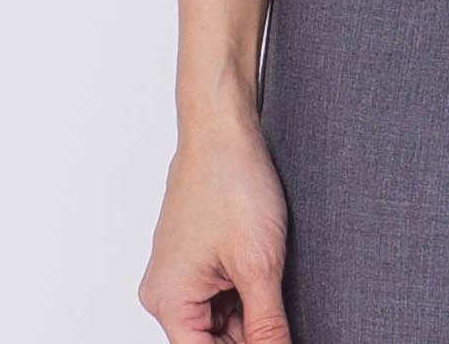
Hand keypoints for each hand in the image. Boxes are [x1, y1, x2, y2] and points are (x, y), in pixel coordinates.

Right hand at [138, 109, 291, 341]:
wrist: (223, 126)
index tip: (279, 340)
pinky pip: (219, 290)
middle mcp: (165, 291)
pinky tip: (269, 274)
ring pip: (219, 317)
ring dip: (251, 312)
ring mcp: (178, 271)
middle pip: (212, 340)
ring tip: (278, 284)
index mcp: (169, 302)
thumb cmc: (232, 183)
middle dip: (250, 334)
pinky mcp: (194, 253)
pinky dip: (245, 290)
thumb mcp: (260, 265)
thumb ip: (267, 326)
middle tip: (283, 316)